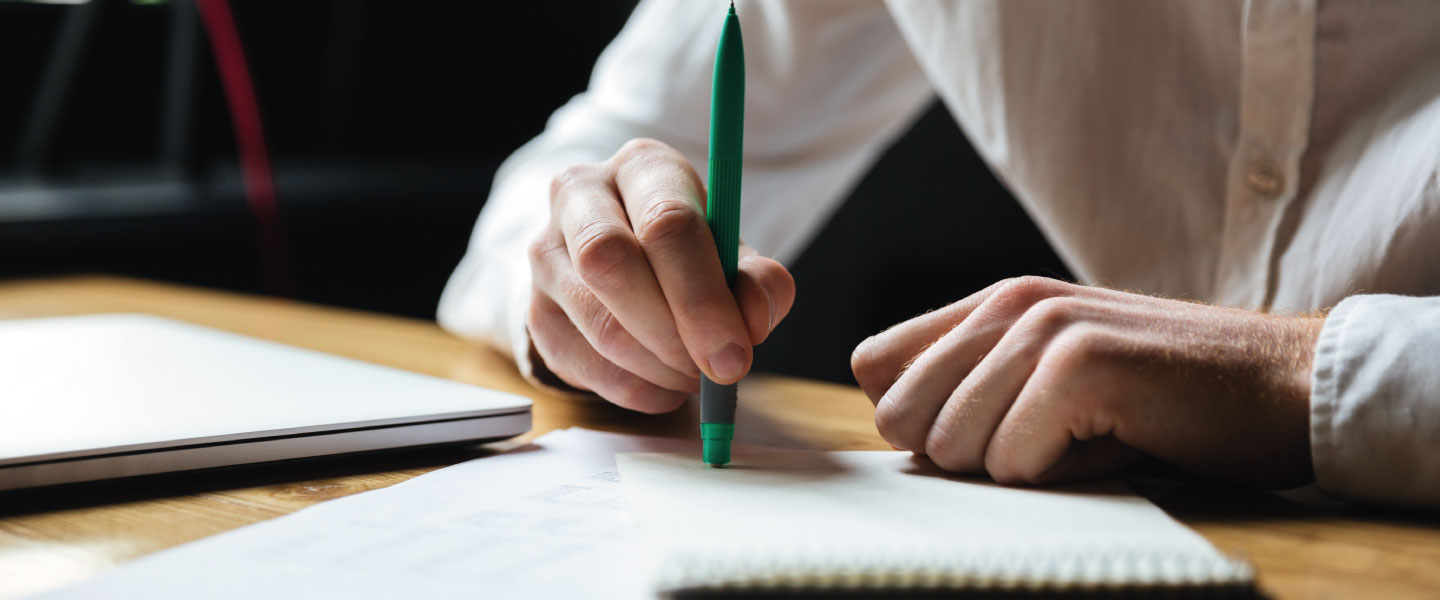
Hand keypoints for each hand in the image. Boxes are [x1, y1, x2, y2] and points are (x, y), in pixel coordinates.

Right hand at [528, 139, 794, 412]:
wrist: (630, 264)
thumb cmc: (691, 254)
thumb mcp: (734, 256)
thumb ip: (758, 283)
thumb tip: (752, 321)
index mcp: (642, 167)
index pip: (667, 222)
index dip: (703, 296)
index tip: (735, 352)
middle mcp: (581, 195)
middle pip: (610, 261)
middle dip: (671, 331)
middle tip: (713, 371)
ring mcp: (546, 252)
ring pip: (597, 322)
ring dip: (657, 366)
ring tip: (694, 375)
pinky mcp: (534, 309)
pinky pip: (581, 363)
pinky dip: (633, 388)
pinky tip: (665, 385)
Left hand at [851, 276, 1323, 486]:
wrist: (1283, 383)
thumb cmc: (1164, 395)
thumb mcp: (1053, 375)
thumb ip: (974, 385)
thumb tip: (891, 427)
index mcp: (994, 304)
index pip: (875, 363)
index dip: (911, 418)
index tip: (977, 431)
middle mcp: (1009, 305)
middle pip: (899, 416)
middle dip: (960, 453)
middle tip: (1039, 440)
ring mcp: (1045, 329)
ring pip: (951, 445)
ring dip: (1014, 465)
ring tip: (1081, 435)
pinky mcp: (1081, 365)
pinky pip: (1012, 462)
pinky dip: (1056, 475)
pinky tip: (1109, 440)